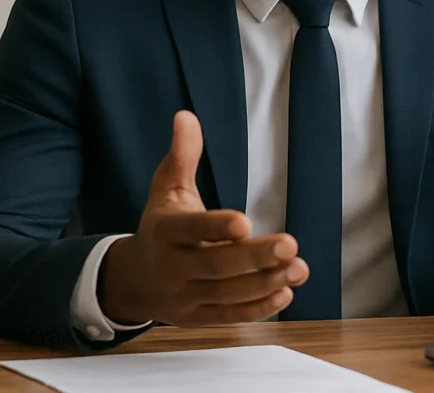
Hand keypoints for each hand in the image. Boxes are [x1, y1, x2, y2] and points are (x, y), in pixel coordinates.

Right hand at [98, 110, 308, 325]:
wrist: (134, 282)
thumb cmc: (161, 228)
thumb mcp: (166, 190)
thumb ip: (181, 157)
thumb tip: (186, 116)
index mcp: (166, 232)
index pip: (191, 230)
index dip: (217, 227)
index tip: (245, 222)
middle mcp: (174, 267)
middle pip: (217, 265)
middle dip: (255, 257)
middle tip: (291, 244)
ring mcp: (186, 296)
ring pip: (228, 293)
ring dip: (266, 283)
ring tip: (299, 267)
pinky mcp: (199, 317)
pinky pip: (231, 316)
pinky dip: (259, 308)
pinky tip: (286, 292)